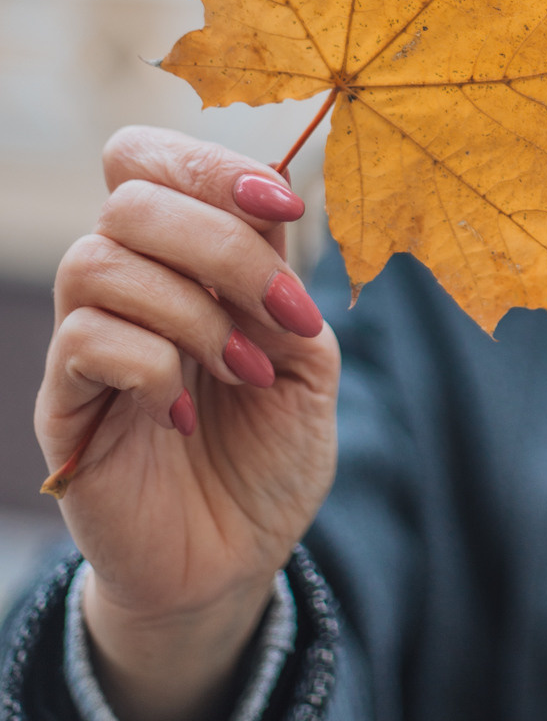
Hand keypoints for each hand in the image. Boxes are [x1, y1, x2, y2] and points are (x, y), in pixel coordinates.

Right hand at [37, 126, 339, 720]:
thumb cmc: (269, 452)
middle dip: (221, 241)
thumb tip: (265, 216)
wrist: (235, 560)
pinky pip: (86, 340)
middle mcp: (124, 284)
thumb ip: (285, 284)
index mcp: (180, 257)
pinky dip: (153, 363)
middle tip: (279, 311)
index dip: (212, 164)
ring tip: (244, 370)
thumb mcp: (308, 359)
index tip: (285, 209)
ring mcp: (86, 342)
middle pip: (128, 196)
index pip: (150, 159)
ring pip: (99, 260)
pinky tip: (186, 411)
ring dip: (194, 310)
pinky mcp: (64, 405)